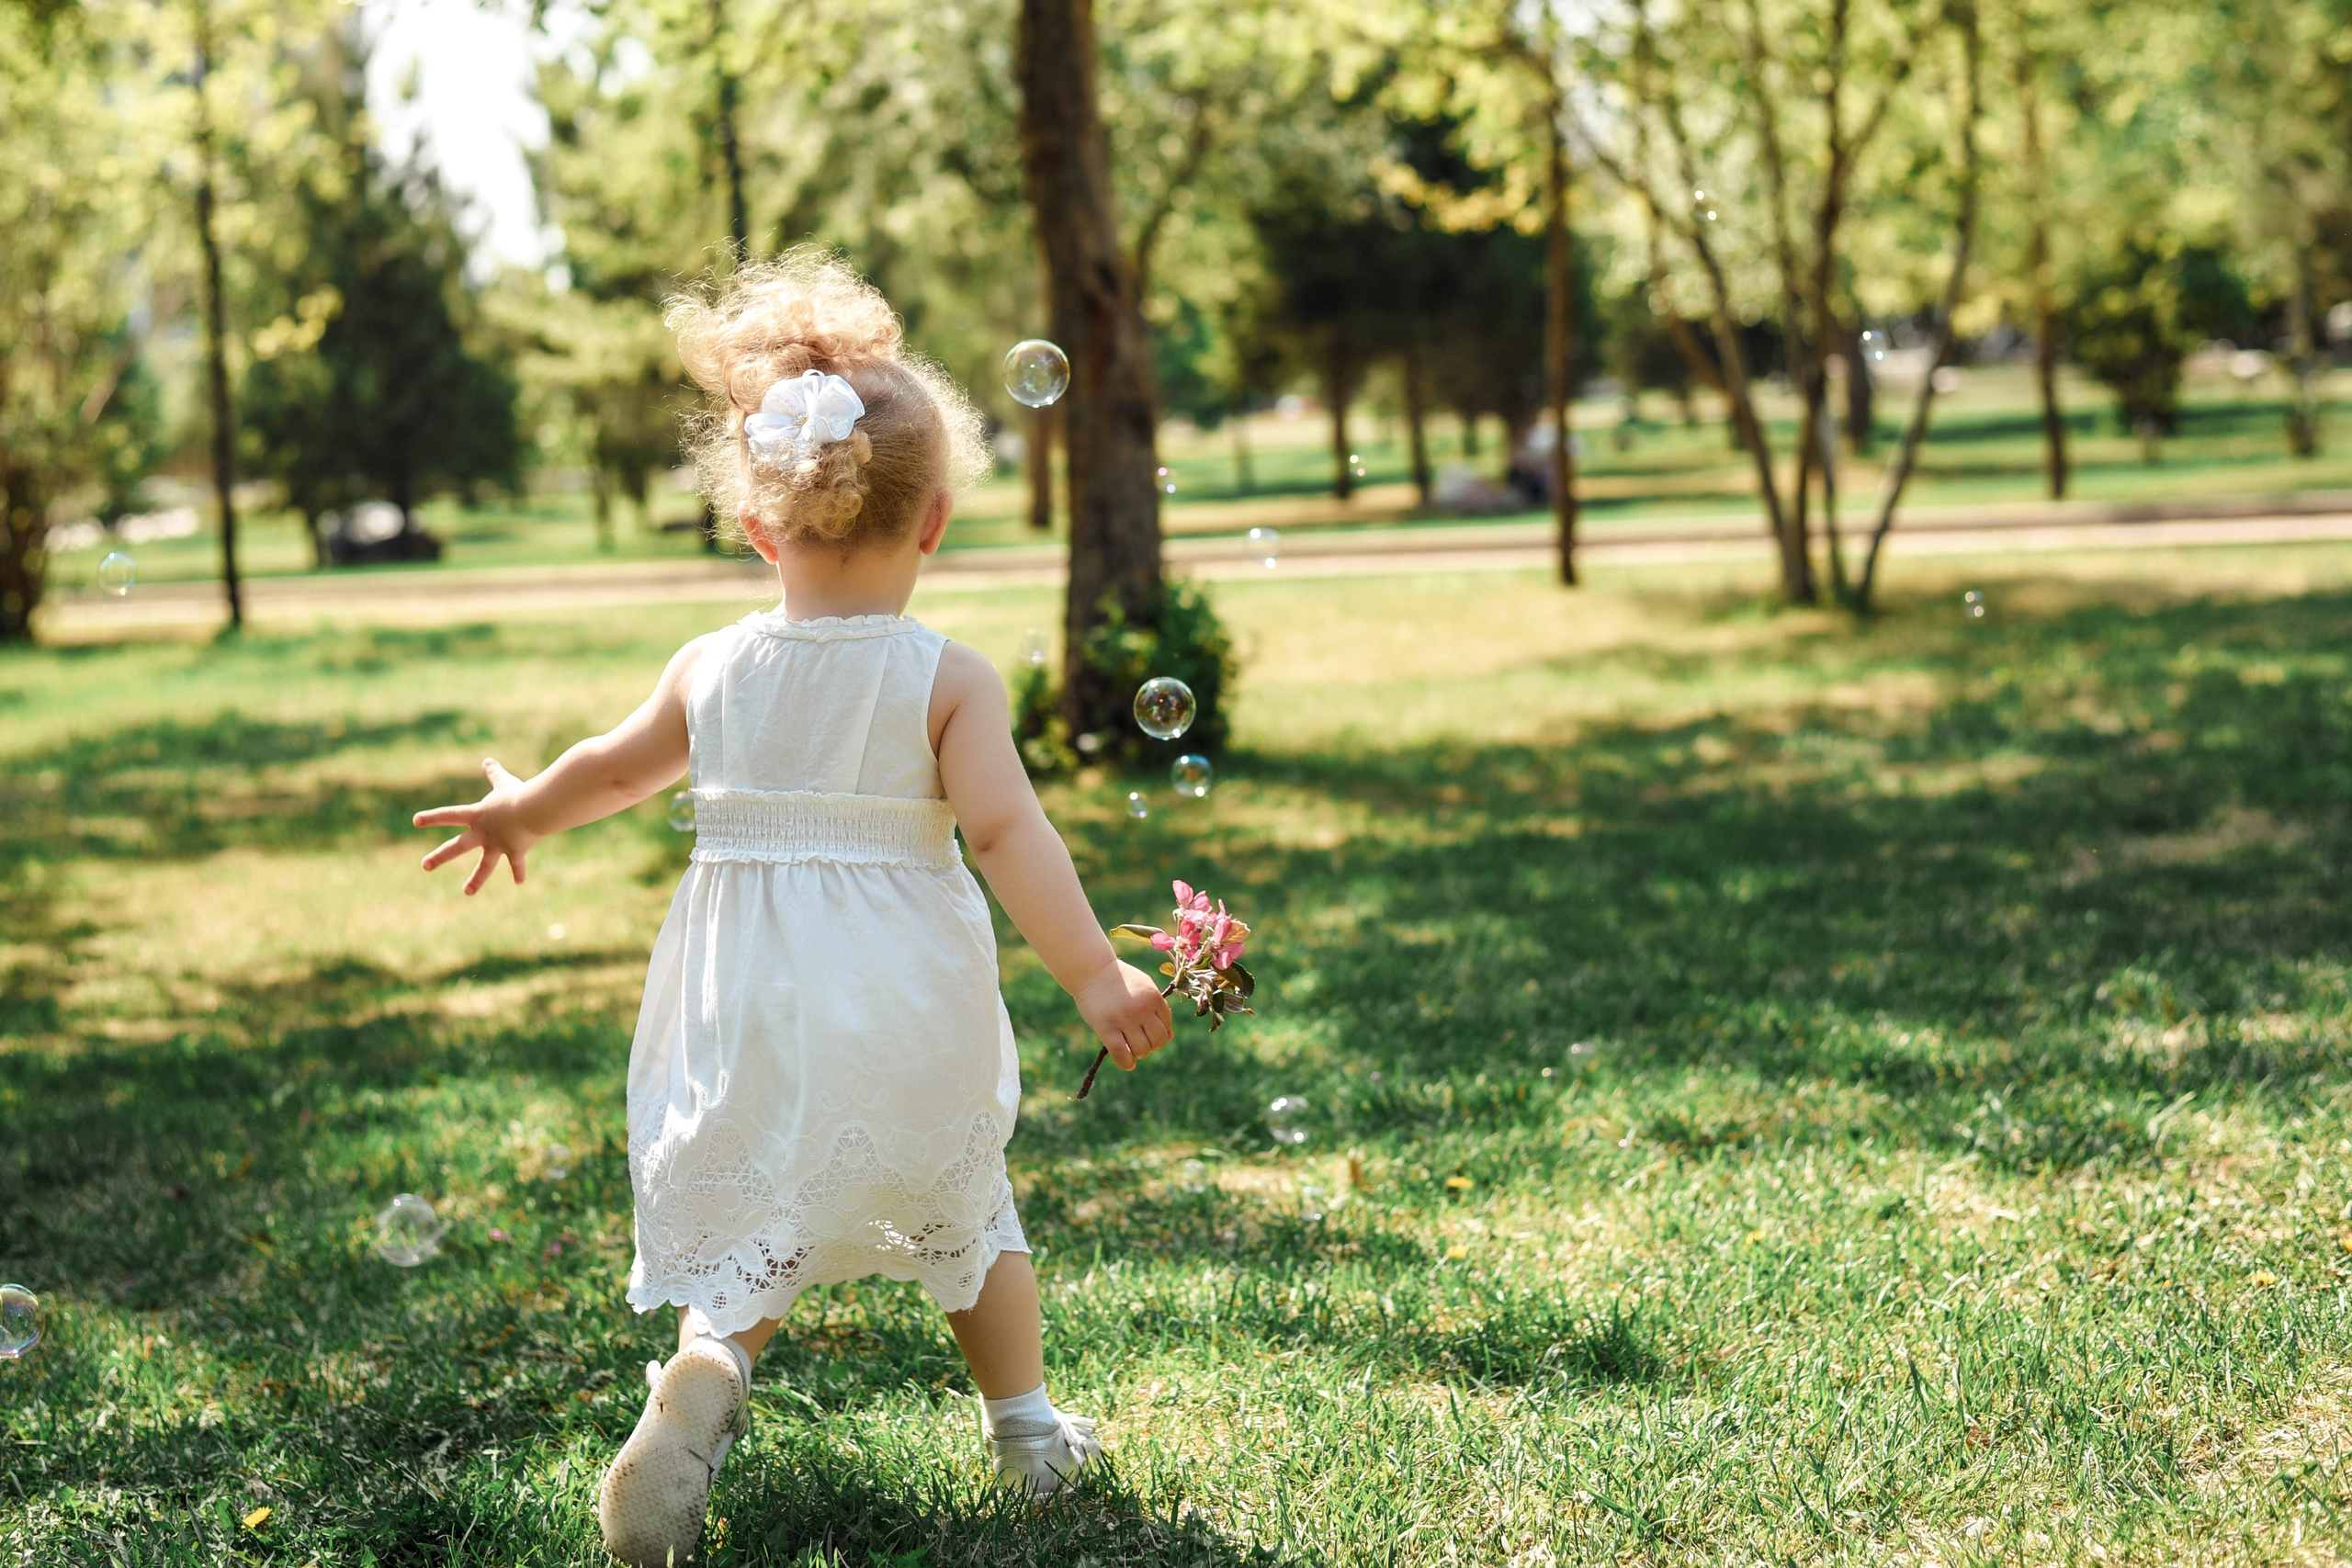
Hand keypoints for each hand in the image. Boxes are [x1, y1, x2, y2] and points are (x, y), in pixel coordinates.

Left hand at [413, 759, 542, 895]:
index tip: (415, 821)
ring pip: (484, 866)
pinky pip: (516, 864)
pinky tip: (519, 881)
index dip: (432, 817)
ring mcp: (498, 844)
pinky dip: (519, 872)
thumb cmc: (518, 793)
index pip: (450, 815)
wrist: (533, 808)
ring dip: (476, 880)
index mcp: (477, 815)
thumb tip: (487, 760)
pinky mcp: (515, 851)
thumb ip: (494, 774)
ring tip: (466, 892)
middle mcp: (483, 833)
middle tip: (424, 866)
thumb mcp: (505, 782)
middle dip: (439, 857)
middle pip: (457, 847)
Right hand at [1074, 960, 1174, 1072]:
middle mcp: (1142, 1009)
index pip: (1166, 1027)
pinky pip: (1120, 1053)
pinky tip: (1128, 1064)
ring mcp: (1124, 1019)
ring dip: (1138, 1054)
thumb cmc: (1120, 979)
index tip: (1150, 1035)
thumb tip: (1170, 1036)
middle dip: (1151, 1046)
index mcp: (1154, 998)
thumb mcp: (1145, 986)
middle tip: (1141, 1043)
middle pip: (1158, 1041)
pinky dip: (1126, 1063)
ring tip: (1131, 1049)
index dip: (1161, 1035)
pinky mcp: (1106, 1027)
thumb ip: (1158, 1008)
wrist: (1092, 970)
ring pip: (1141, 1050)